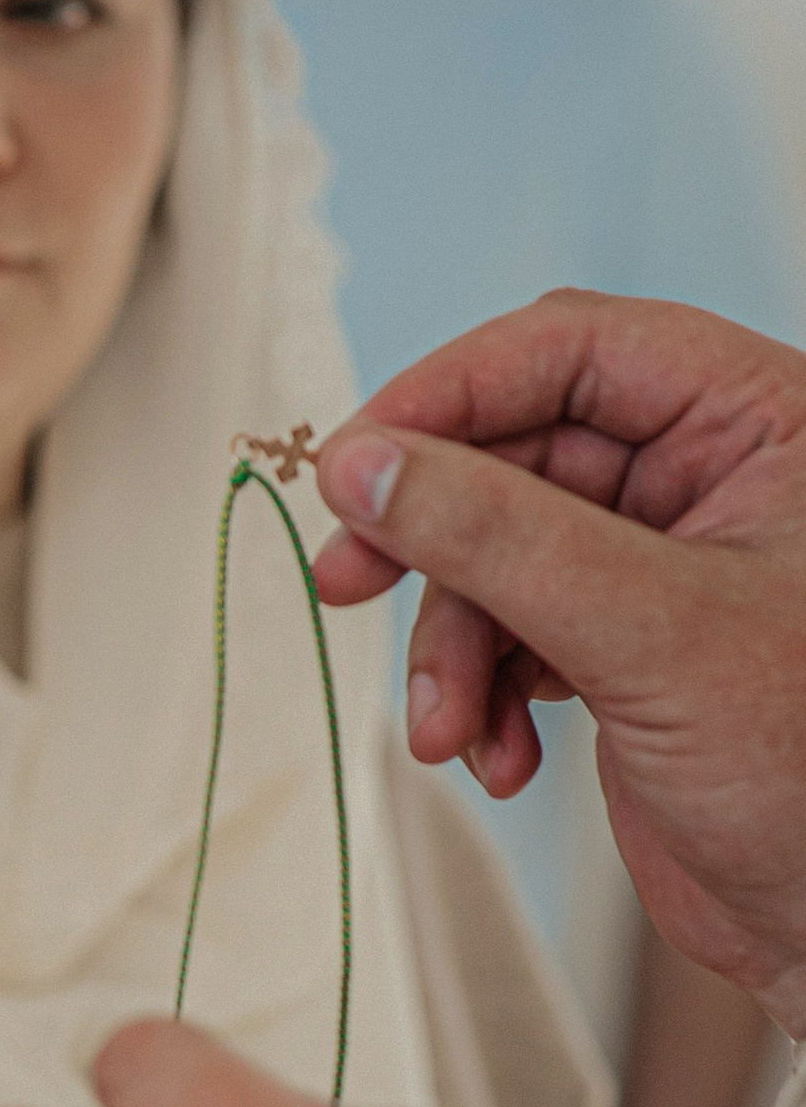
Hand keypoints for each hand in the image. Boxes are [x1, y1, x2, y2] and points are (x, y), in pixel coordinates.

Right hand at [311, 293, 805, 1026]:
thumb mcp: (649, 634)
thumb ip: (498, 537)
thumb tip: (368, 465)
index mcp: (758, 423)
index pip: (571, 350)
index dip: (450, 394)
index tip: (357, 461)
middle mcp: (711, 476)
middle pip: (513, 453)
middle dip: (434, 542)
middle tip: (348, 582)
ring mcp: (661, 562)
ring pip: (494, 553)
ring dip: (452, 648)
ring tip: (448, 729)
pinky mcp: (623, 642)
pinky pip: (508, 630)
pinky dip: (480, 695)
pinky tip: (502, 756)